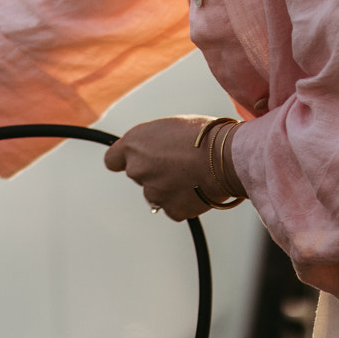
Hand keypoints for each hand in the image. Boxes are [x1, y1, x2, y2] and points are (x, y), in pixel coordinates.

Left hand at [102, 115, 233, 219]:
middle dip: (155, 173)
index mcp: (133, 144)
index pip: (112, 160)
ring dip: (170, 189)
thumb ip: (153, 143)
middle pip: (140, 176)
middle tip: (179, 165)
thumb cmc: (203, 135)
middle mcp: (137, 169)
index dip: (124, 161)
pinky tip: (199, 190)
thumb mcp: (169, 128)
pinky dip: (185, 203)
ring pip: (157, 194)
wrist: (226, 156)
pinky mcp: (171, 209)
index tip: (135, 161)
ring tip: (193, 177)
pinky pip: (174, 209)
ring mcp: (153, 192)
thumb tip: (155, 153)